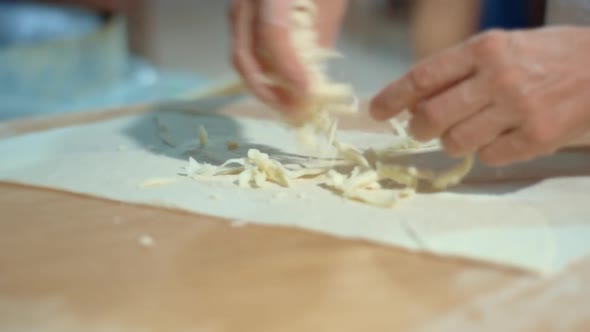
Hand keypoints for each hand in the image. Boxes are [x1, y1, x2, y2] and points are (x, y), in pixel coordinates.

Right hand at [229, 0, 346, 113]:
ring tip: (291, 107)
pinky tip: (284, 90)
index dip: (288, 68)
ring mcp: (238, 10)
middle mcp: (244, 3)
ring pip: (242, 58)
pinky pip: (247, 53)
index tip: (308, 93)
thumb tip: (315, 80)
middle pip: (244, 55)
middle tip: (295, 113)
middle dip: (268, 92)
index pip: (272, 34)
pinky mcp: (240, 19)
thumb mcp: (329, 1)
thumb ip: (320, 35)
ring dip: (264, 88)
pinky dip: (264, 75)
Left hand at [370, 27, 589, 165]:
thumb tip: (415, 99)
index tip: (377, 111)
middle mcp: (497, 77)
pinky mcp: (537, 137)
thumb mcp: (502, 47)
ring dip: (453, 141)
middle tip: (421, 128)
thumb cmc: (549, 56)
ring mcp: (518, 109)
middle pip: (431, 116)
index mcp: (484, 48)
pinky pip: (487, 157)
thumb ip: (460, 70)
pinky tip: (502, 138)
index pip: (423, 77)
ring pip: (455, 142)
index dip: (393, 97)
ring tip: (470, 131)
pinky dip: (487, 152)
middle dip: (418, 127)